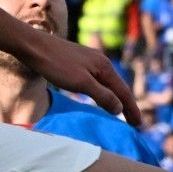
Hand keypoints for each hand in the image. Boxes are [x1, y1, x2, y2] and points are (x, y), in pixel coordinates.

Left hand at [16, 31, 142, 125]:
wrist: (34, 46)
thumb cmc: (56, 65)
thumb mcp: (81, 83)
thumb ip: (102, 96)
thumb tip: (119, 108)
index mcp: (105, 67)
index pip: (123, 92)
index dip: (132, 109)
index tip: (138, 125)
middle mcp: (101, 62)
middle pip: (118, 87)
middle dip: (127, 105)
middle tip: (134, 123)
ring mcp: (90, 61)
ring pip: (108, 84)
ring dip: (115, 99)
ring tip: (120, 113)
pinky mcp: (79, 63)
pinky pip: (98, 81)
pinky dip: (104, 93)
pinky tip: (99, 97)